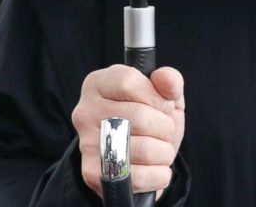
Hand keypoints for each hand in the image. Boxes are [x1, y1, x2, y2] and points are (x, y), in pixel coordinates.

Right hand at [72, 64, 184, 197]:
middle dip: (166, 127)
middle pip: (140, 117)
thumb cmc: (151, 116)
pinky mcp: (92, 175)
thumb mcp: (164, 93)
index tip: (164, 105)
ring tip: (162, 148)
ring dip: (165, 151)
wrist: (137, 156)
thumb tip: (165, 78)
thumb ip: (169, 80)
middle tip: (166, 130)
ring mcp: (87, 145)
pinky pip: (138, 178)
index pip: (128, 82)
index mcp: (98, 84)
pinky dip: (159, 174)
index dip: (156, 96)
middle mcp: (86, 112)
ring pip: (143, 149)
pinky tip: (155, 167)